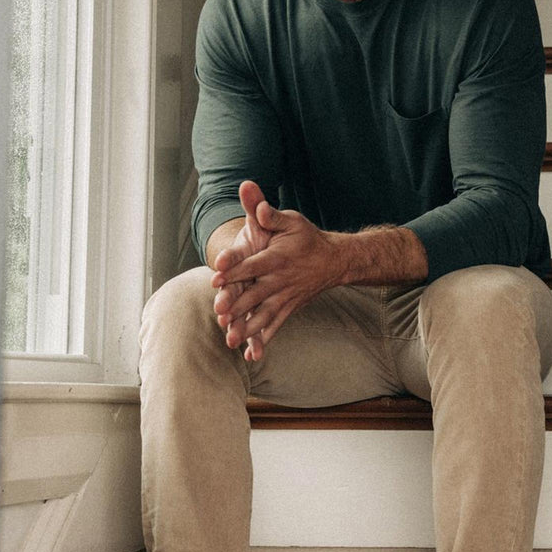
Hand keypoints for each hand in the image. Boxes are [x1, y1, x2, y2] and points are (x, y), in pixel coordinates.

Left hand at [212, 182, 339, 362]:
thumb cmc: (307, 237)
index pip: (252, 264)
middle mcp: (281, 281)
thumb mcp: (290, 220)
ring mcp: (285, 298)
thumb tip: (252, 197)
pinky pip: (275, 326)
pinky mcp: (288, 309)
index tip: (216, 276)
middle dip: (237, 305)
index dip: (234, 269)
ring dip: (247, 328)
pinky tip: (251, 355)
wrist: (335, 261)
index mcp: (278, 258)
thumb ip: (268, 213)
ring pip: (263, 315)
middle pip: (255, 294)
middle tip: (219, 314)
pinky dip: (264, 340)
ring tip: (230, 340)